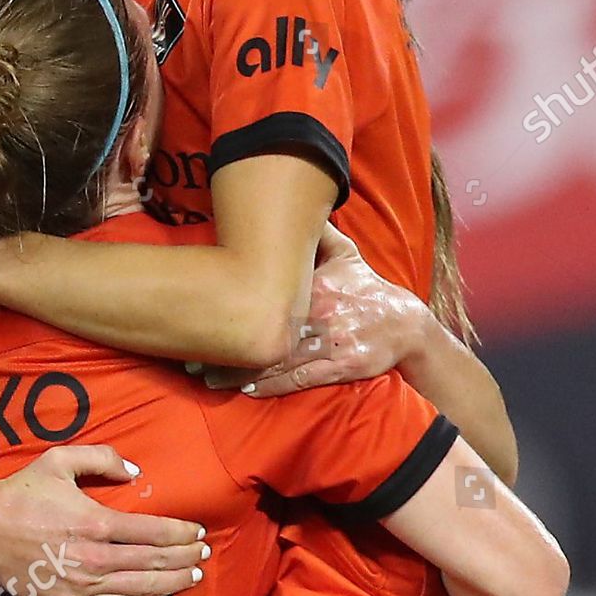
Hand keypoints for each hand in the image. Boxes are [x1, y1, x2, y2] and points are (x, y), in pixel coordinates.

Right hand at [0, 445, 208, 595]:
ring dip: (173, 582)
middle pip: (154, 561)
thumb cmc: (22, 492)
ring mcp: (85, 584)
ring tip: (193, 577)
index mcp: (98, 522)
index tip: (198, 532)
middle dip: (184, 557)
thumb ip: (102, 459)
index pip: (153, 531)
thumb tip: (135, 471)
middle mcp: (97, 557)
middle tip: (204, 554)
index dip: (181, 533)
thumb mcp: (61, 460)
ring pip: (142, 586)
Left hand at [192, 223, 428, 396]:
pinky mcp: (339, 368)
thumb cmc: (367, 288)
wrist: (405, 326)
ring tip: (207, 379)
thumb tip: (296, 206)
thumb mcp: (347, 254)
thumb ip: (318, 233)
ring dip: (240, 372)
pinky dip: (272, 385)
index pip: (267, 293)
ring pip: (277, 359)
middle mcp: (319, 314)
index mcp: (316, 285)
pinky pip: (299, 379)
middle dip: (227, 346)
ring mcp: (329, 343)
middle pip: (264, 330)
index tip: (202, 311)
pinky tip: (246, 389)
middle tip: (191, 356)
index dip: (234, 304)